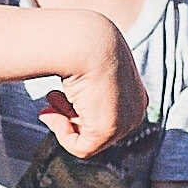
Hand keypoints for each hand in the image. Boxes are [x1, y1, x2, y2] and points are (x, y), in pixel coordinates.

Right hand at [39, 11, 147, 157]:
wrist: (86, 40)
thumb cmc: (83, 46)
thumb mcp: (89, 67)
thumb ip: (85, 91)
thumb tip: (65, 109)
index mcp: (136, 94)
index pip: (104, 115)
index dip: (77, 110)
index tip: (56, 96)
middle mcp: (136, 109)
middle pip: (97, 128)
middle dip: (70, 116)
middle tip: (51, 97)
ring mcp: (125, 122)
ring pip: (89, 140)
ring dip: (64, 122)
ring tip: (52, 97)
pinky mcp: (109, 130)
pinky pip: (81, 148)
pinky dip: (62, 135)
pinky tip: (53, 113)